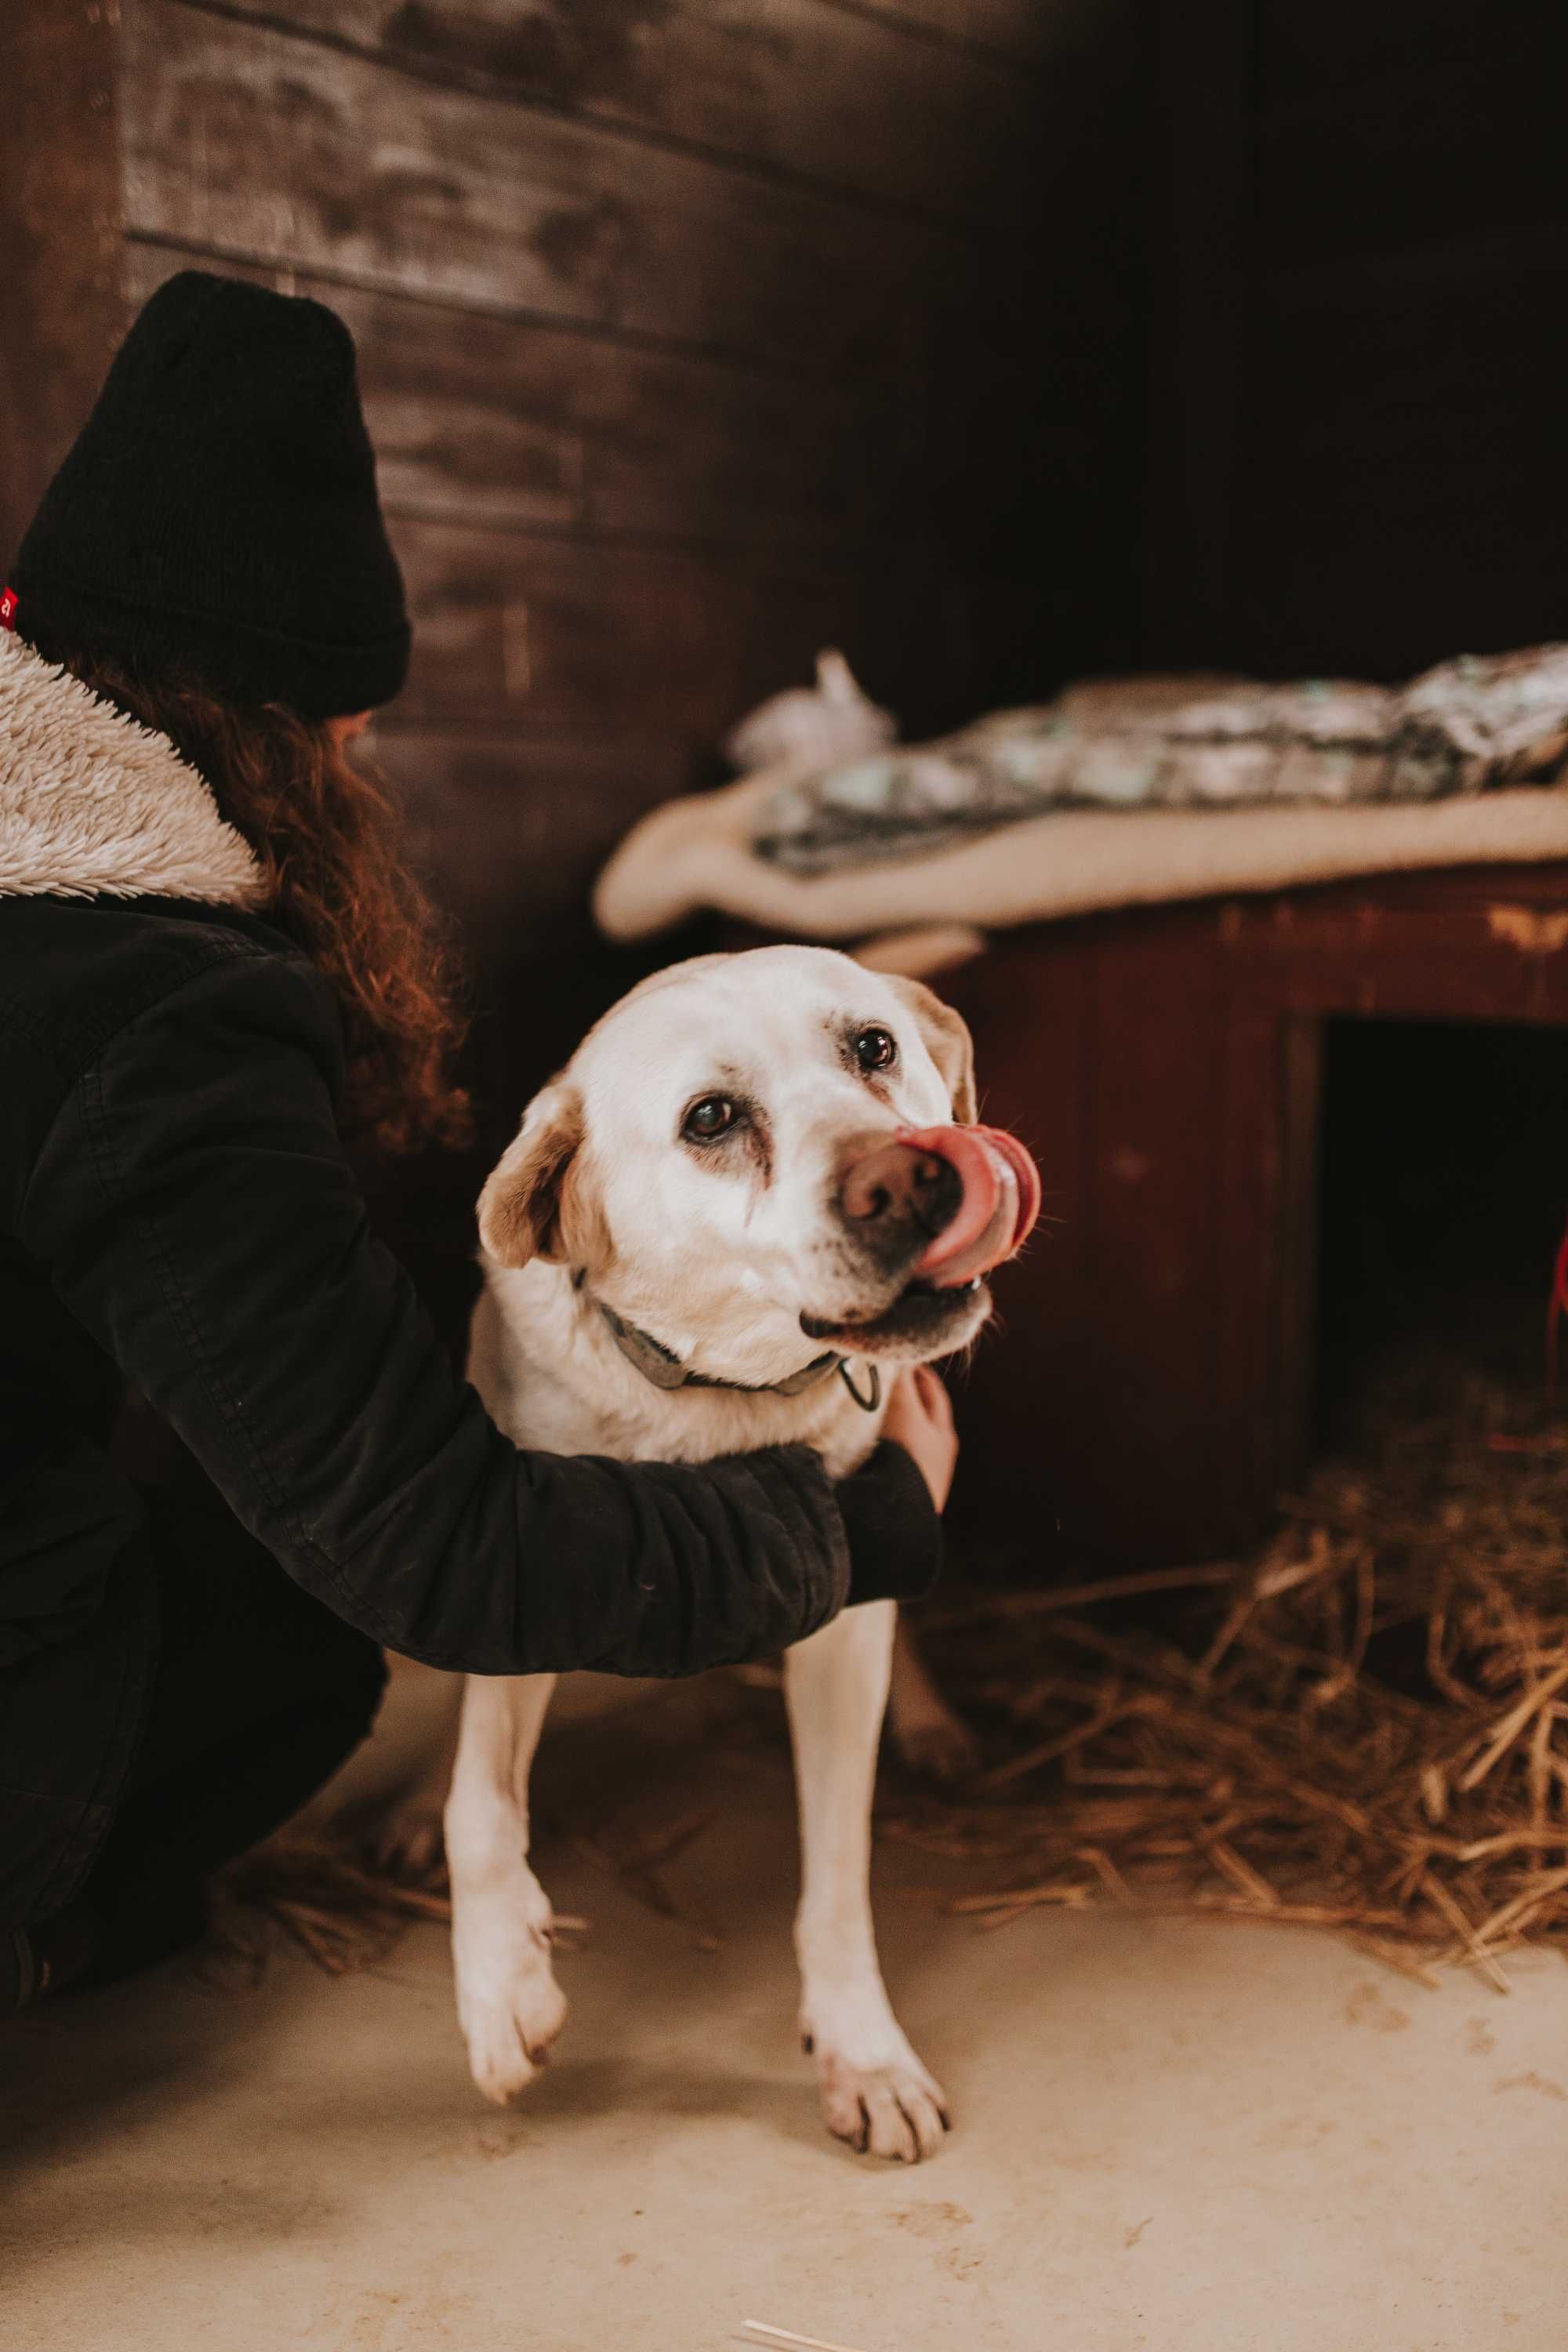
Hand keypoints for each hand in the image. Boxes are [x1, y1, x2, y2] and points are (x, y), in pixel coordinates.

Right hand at [881, 1365, 957, 1512]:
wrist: (897, 1513)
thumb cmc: (907, 1456)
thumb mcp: (905, 1411)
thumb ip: (902, 1383)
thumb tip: (901, 1358)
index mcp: (944, 1434)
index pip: (933, 1393)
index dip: (919, 1373)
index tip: (901, 1360)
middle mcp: (936, 1456)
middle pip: (921, 1418)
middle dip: (904, 1399)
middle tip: (882, 1382)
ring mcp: (919, 1476)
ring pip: (904, 1441)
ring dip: (890, 1425)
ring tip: (868, 1412)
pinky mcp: (901, 1492)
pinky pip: (890, 1460)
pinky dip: (879, 1447)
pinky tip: (862, 1446)